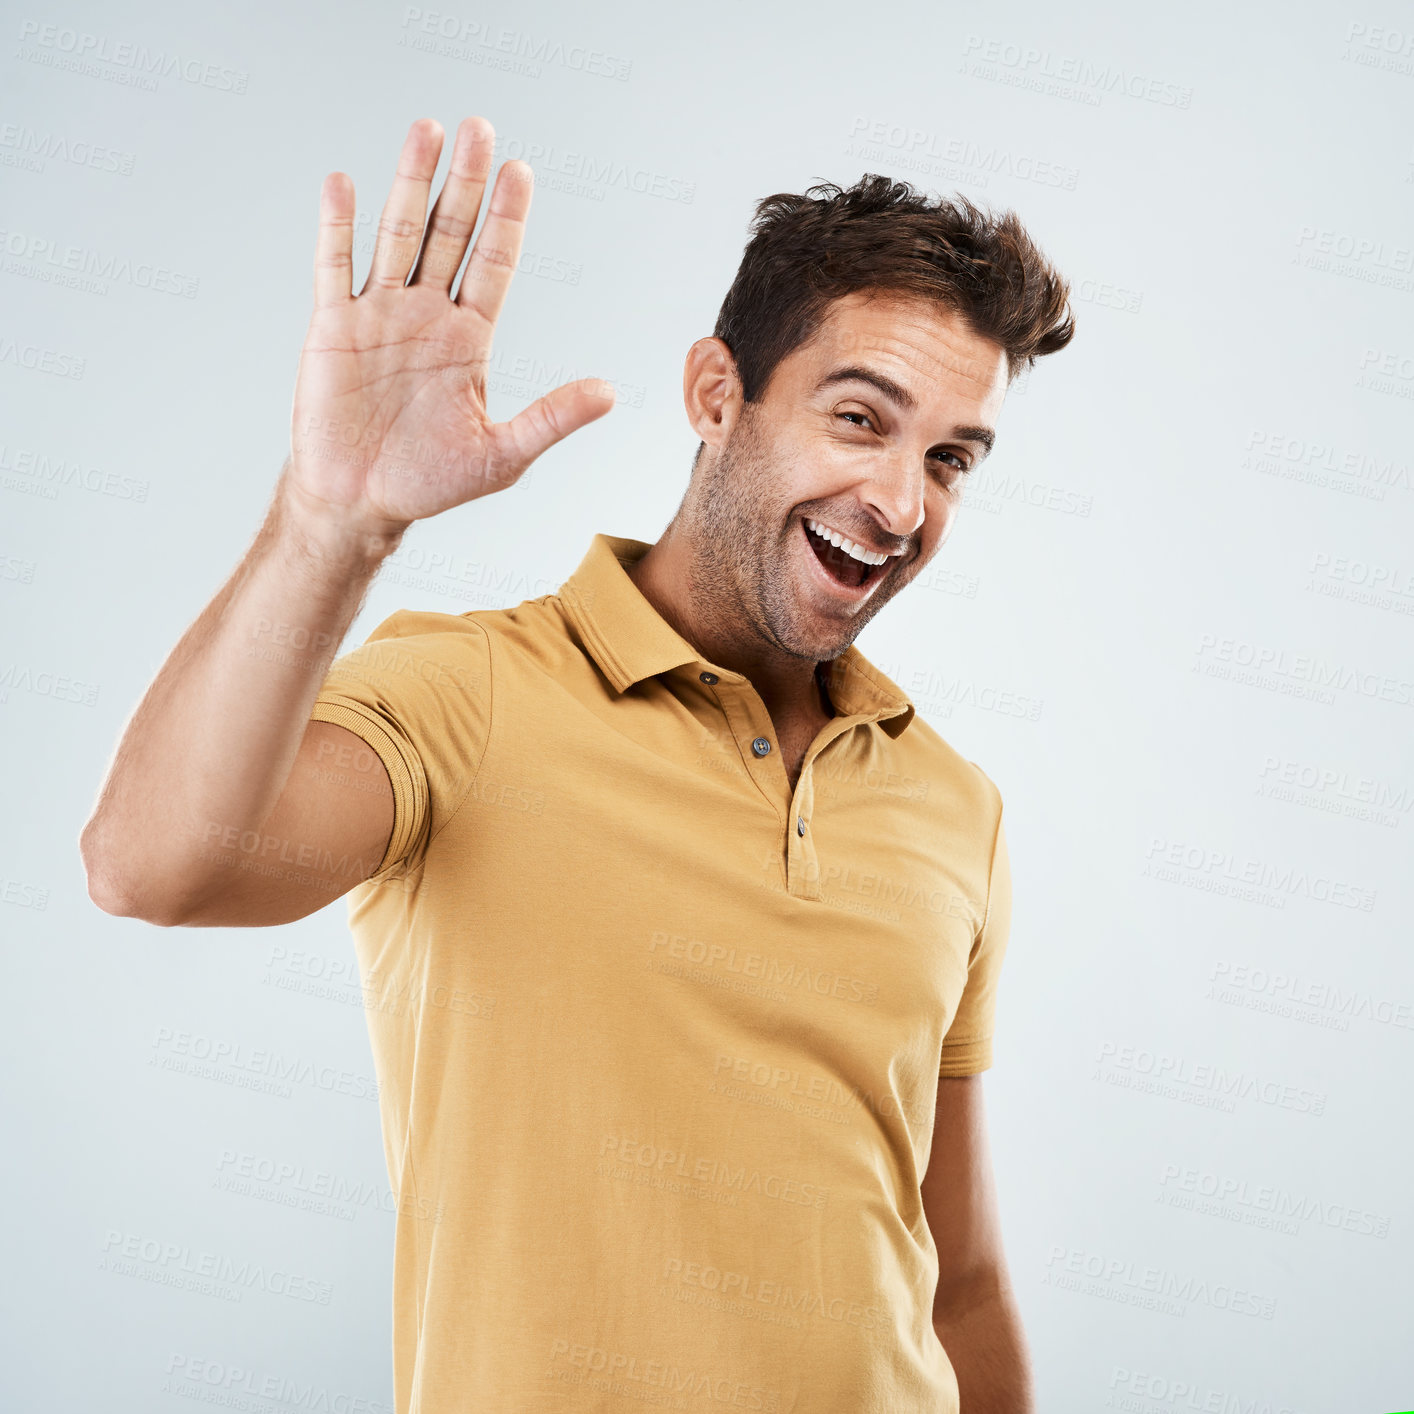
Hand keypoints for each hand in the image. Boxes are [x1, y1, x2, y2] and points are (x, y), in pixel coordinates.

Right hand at [286, 116, 613, 537]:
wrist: (361, 503)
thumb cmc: (431, 482)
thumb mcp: (504, 455)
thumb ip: (552, 419)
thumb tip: (609, 394)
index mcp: (468, 339)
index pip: (493, 264)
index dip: (506, 219)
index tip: (520, 172)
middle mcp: (426, 316)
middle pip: (449, 235)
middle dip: (465, 183)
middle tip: (478, 129)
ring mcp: (378, 316)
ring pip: (397, 235)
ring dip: (410, 185)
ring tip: (426, 132)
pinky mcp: (332, 329)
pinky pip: (334, 268)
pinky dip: (337, 227)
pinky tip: (344, 184)